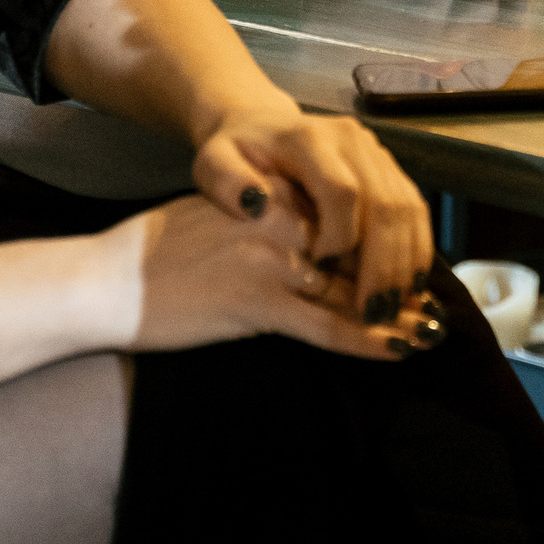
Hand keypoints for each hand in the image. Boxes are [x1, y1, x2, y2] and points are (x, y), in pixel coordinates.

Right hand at [101, 190, 439, 361]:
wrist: (108, 278)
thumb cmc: (158, 250)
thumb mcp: (221, 213)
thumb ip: (268, 215)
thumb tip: (310, 235)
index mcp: (271, 195)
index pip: (344, 216)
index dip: (386, 241)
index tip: (414, 259)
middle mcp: (278, 220)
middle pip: (357, 250)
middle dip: (398, 278)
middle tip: (435, 299)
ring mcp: (269, 261)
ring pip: (349, 288)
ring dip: (395, 313)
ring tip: (431, 328)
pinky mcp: (256, 303)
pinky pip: (324, 326)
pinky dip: (365, 340)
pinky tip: (397, 348)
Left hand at [189, 94, 434, 328]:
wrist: (260, 124)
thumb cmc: (234, 153)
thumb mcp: (213, 162)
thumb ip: (225, 181)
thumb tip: (253, 203)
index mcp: (310, 138)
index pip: (342, 190)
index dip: (340, 236)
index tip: (322, 271)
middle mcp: (353, 140)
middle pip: (385, 204)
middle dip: (384, 264)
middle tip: (375, 313)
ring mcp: (376, 153)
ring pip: (408, 210)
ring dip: (406, 264)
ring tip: (396, 310)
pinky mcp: (389, 169)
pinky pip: (414, 212)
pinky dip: (415, 252)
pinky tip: (407, 289)